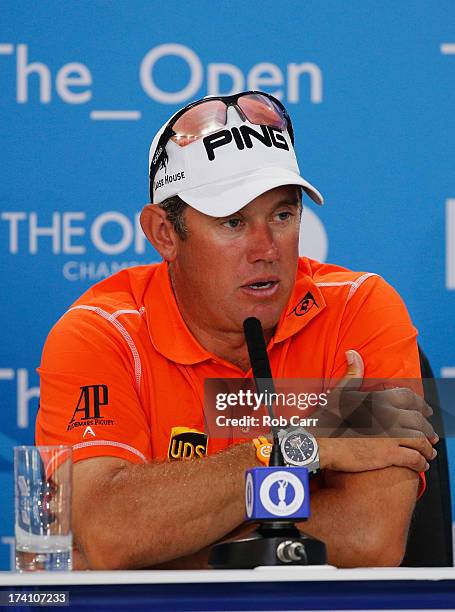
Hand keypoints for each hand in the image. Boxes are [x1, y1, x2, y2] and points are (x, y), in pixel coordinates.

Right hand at [313, 350, 437, 472]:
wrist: (319, 443)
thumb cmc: (326, 418)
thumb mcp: (339, 393)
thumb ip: (352, 374)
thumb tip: (353, 352)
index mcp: (378, 399)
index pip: (409, 398)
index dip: (421, 405)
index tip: (427, 412)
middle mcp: (388, 415)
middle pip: (418, 421)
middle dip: (428, 428)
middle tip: (432, 434)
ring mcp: (390, 435)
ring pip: (420, 440)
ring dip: (428, 447)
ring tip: (430, 451)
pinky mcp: (389, 454)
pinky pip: (414, 457)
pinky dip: (422, 461)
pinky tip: (422, 463)